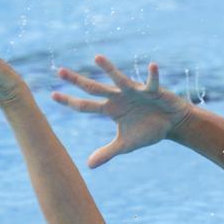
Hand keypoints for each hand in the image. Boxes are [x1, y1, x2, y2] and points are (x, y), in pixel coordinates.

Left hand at [52, 57, 192, 167]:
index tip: (52, 95)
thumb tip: (88, 166)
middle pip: (94, 88)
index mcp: (110, 109)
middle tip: (59, 71)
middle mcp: (118, 97)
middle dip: (77, 81)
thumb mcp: (125, 145)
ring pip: (119, 79)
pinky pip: (152, 82)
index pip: (85, 106)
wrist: (171, 122)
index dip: (70, 102)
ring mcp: (134, 91)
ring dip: (108, 69)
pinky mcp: (153, 91)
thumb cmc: (147, 130)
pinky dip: (153, 75)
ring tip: (96, 58)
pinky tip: (152, 65)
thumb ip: (107, 152)